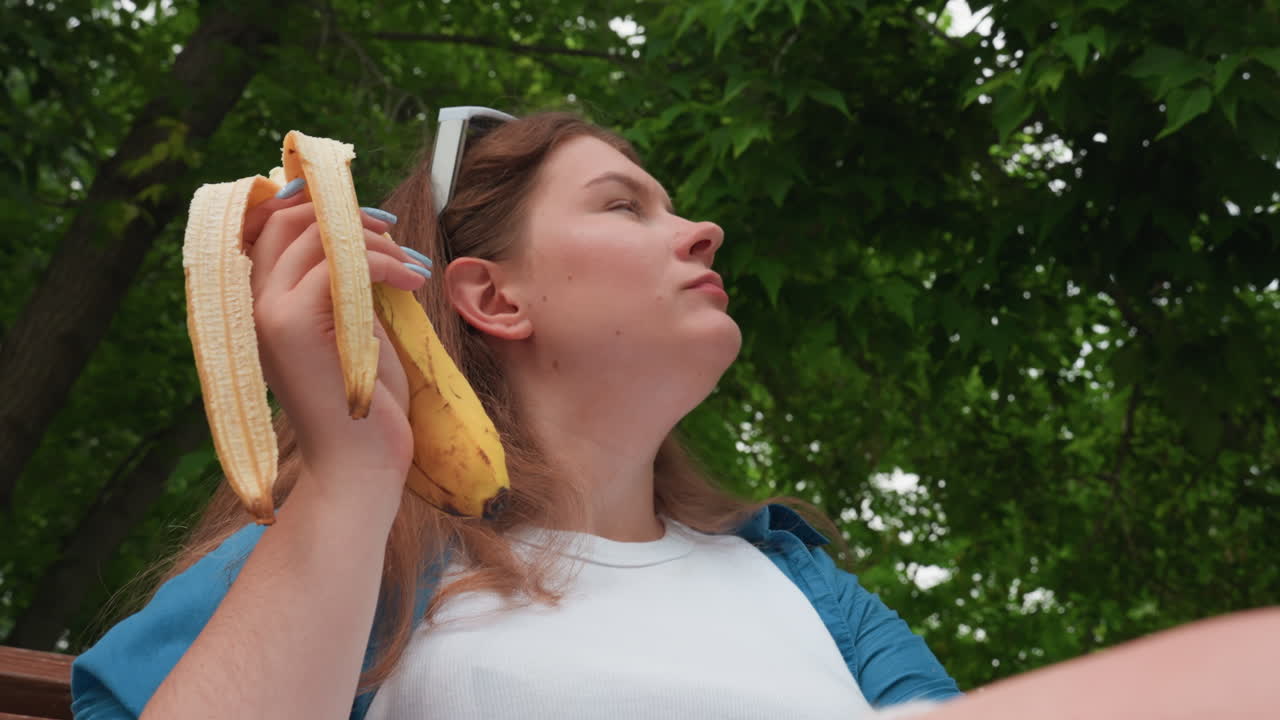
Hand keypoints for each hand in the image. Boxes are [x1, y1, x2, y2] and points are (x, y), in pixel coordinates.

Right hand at [243, 189, 429, 497]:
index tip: (371, 221)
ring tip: (408, 265)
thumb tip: (366, 236)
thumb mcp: (353, 328)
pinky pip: (337, 262)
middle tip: (393, 236)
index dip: (319, 208)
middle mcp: (254, 304)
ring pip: (313, 235)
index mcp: (263, 304)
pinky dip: (382, 262)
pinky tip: (411, 282)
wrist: (360, 464)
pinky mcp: (293, 325)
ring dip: (372, 239)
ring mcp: (269, 313)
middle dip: (347, 216)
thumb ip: (345, 286)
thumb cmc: (364, 402)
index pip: (271, 226)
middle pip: (287, 220)